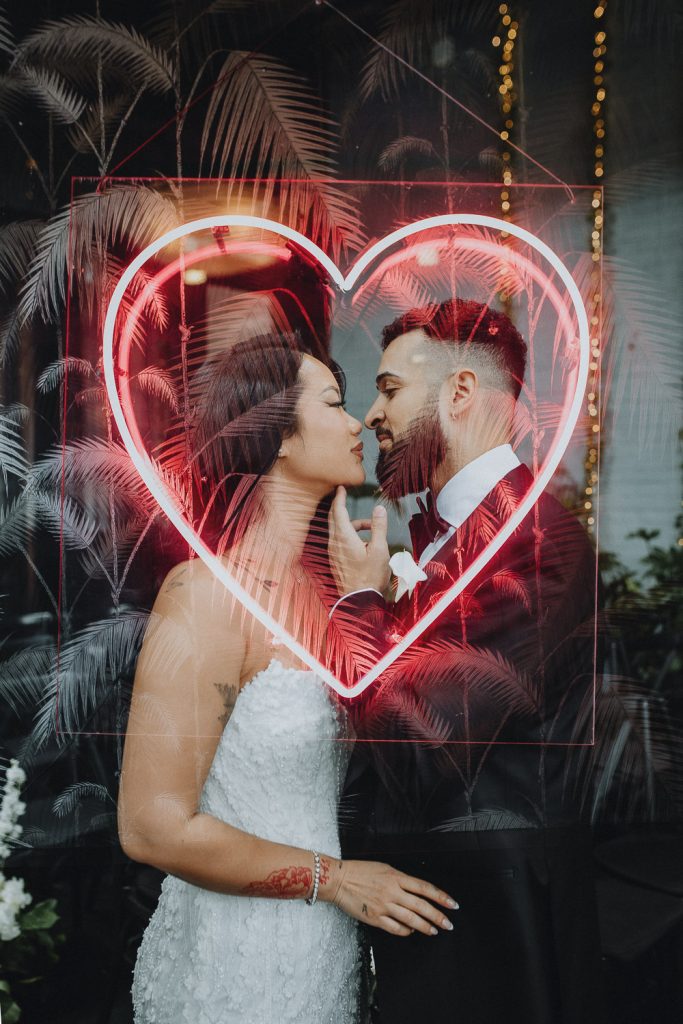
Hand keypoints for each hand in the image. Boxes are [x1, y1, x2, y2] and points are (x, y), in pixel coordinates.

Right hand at [321, 858, 457, 936]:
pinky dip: (406, 931)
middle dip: (438, 916)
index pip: (425, 888)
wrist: (339, 879)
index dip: (441, 897)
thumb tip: (416, 891)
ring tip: (434, 931)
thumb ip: (400, 879)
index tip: (453, 904)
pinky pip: (395, 928)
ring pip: (411, 919)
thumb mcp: (384, 868)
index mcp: (396, 877)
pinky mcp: (375, 918)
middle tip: (449, 924)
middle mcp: (392, 892)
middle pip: (421, 906)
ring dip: (425, 926)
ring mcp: (384, 906)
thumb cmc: (360, 870)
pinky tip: (412, 931)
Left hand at [328, 486, 389, 595]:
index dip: (339, 497)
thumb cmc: (371, 577)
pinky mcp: (334, 560)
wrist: (359, 601)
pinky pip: (338, 540)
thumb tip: (379, 509)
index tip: (341, 487)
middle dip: (339, 506)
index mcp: (344, 537)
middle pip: (333, 518)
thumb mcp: (380, 550)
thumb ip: (378, 527)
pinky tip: (362, 543)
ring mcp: (333, 553)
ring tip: (369, 529)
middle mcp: (334, 543)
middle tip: (344, 496)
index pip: (338, 511)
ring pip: (337, 530)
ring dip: (349, 524)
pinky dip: (347, 534)